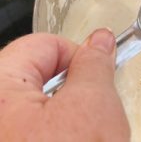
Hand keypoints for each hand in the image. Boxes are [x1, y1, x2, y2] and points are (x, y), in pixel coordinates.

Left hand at [0, 29, 129, 141]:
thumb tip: (100, 39)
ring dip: (70, 114)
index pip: (43, 44)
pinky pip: (38, 126)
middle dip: (75, 89)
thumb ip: (95, 64)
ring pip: (44, 104)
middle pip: (42, 76)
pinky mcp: (13, 139)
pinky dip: (61, 131)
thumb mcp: (92, 104)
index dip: (78, 55)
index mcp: (0, 87)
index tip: (97, 73)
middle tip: (91, 114)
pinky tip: (75, 141)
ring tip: (84, 136)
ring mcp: (5, 129)